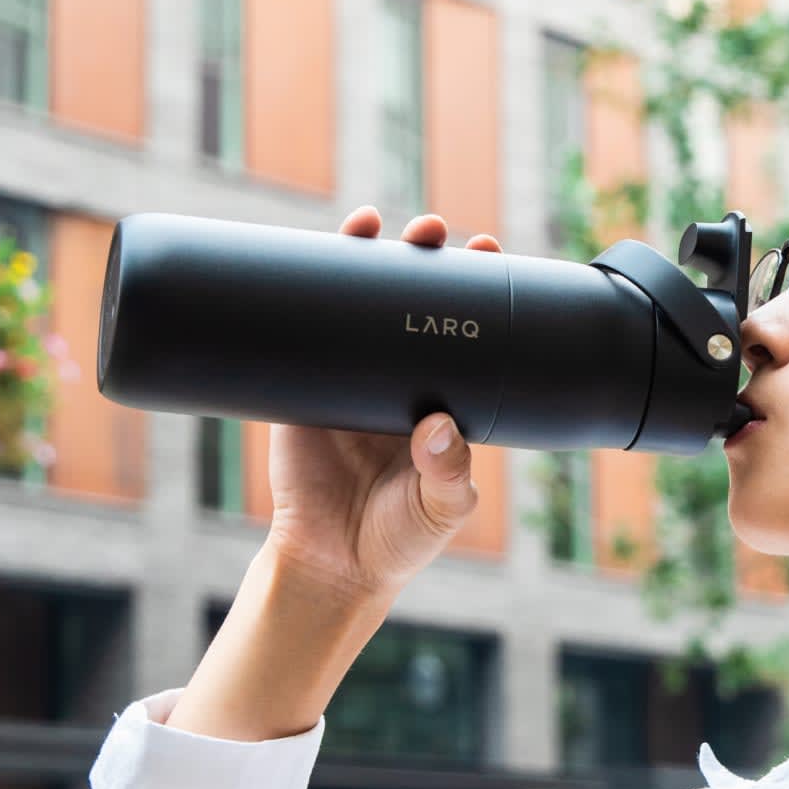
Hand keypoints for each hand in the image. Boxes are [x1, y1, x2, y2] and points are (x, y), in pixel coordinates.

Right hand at [263, 207, 503, 599]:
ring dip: (367, 257)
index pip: (465, 329)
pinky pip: (299, 332)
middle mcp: (398, 381)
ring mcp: (349, 381)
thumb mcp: (441, 509)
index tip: (488, 251)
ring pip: (359, 305)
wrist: (332, 566)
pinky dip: (305, 291)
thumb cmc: (400, 538)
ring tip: (378, 222)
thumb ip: (449, 473)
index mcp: (442, 398)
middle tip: (437, 231)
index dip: (476, 289)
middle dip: (426, 258)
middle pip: (414, 302)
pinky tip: (315, 253)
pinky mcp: (300, 391)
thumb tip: (436, 425)